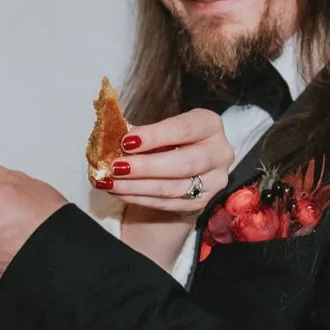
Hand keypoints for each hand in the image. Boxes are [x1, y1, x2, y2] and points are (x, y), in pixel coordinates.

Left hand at [97, 108, 233, 214]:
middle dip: (146, 167)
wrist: (181, 170)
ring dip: (137, 187)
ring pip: (173, 188)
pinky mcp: (201, 203)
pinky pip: (167, 204)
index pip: (184, 129)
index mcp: (210, 125)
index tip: (126, 141)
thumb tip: (115, 138)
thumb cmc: (169, 142)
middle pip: (184, 164)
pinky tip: (119, 192)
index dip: (155, 136)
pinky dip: (139, 198)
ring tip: (110, 182)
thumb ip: (144, 134)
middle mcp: (219, 153)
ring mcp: (213, 181)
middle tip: (116, 167)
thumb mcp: (161, 131)